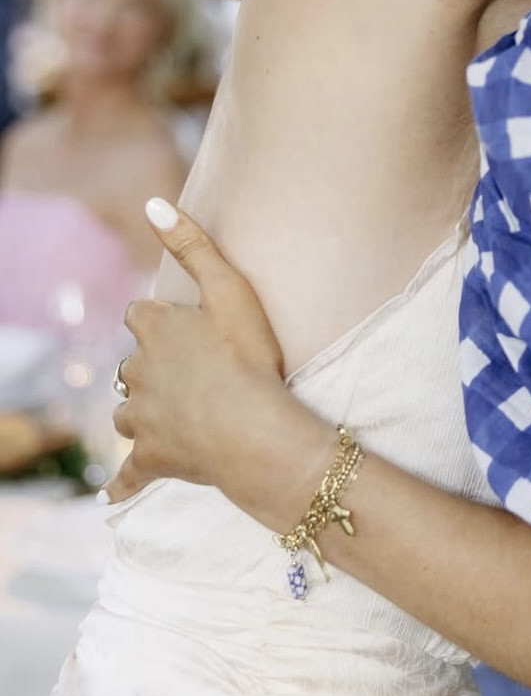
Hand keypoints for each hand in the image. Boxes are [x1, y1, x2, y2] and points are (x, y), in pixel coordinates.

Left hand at [106, 199, 287, 501]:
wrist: (253, 431)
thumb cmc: (248, 357)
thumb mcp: (229, 290)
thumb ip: (192, 245)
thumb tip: (153, 203)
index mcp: (155, 331)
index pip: (142, 315)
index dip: (164, 319)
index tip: (190, 327)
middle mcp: (136, 372)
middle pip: (134, 363)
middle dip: (155, 365)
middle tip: (195, 370)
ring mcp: (141, 419)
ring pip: (129, 411)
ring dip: (144, 410)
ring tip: (175, 413)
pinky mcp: (150, 459)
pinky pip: (128, 473)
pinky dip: (121, 481)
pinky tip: (113, 491)